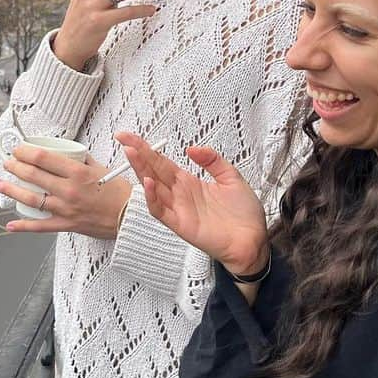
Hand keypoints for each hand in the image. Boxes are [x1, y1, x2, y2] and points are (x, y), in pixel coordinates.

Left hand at [0, 144, 129, 237]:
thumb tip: (69, 153)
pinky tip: (10, 224)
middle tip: (8, 162)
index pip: (43, 158)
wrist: (130, 217)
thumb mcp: (101, 168)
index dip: (25, 151)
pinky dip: (24, 226)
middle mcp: (68, 190)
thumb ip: (82, 160)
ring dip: (12, 190)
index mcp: (77, 172)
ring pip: (31, 198)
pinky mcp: (67, 224)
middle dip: (15, 166)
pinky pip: (41, 226)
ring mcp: (65, 208)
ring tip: (0, 183)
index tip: (18, 148)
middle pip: (33, 175)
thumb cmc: (119, 192)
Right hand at [114, 134, 267, 274]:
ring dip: (140, 170)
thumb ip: (212, 160)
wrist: (253, 241)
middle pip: (153, 170)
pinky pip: (160, 211)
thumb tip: (192, 149)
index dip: (147, 149)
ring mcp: (178, 209)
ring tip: (132, 153)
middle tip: (124, 138)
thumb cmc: (244, 215)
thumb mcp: (231, 178)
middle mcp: (180, 194)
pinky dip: (151, 198)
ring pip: (152, 187)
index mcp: (189, 183)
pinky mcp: (180, 224)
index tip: (131, 137)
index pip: (162, 162)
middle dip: (138, 154)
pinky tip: (148, 183)